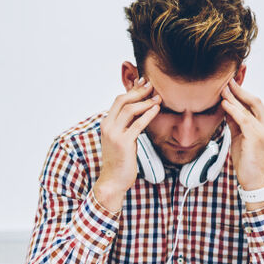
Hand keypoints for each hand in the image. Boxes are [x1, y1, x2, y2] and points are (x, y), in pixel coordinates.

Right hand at [93, 78, 160, 212]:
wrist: (112, 181)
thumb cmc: (119, 161)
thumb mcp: (120, 139)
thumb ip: (126, 125)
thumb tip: (139, 111)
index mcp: (106, 124)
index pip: (118, 101)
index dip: (132, 90)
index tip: (144, 83)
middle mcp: (108, 127)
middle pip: (122, 100)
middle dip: (138, 91)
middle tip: (152, 86)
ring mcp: (114, 135)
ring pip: (130, 110)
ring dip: (145, 101)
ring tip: (158, 98)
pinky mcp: (124, 143)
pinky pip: (138, 124)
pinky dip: (148, 114)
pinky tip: (157, 109)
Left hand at [221, 80, 263, 190]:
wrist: (254, 181)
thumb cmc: (248, 160)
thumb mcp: (240, 137)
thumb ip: (235, 122)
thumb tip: (226, 107)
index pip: (255, 103)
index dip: (242, 92)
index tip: (230, 83)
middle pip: (254, 101)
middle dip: (240, 89)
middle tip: (226, 80)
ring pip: (249, 108)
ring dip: (234, 97)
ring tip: (222, 89)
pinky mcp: (257, 137)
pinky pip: (244, 119)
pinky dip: (233, 110)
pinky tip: (224, 104)